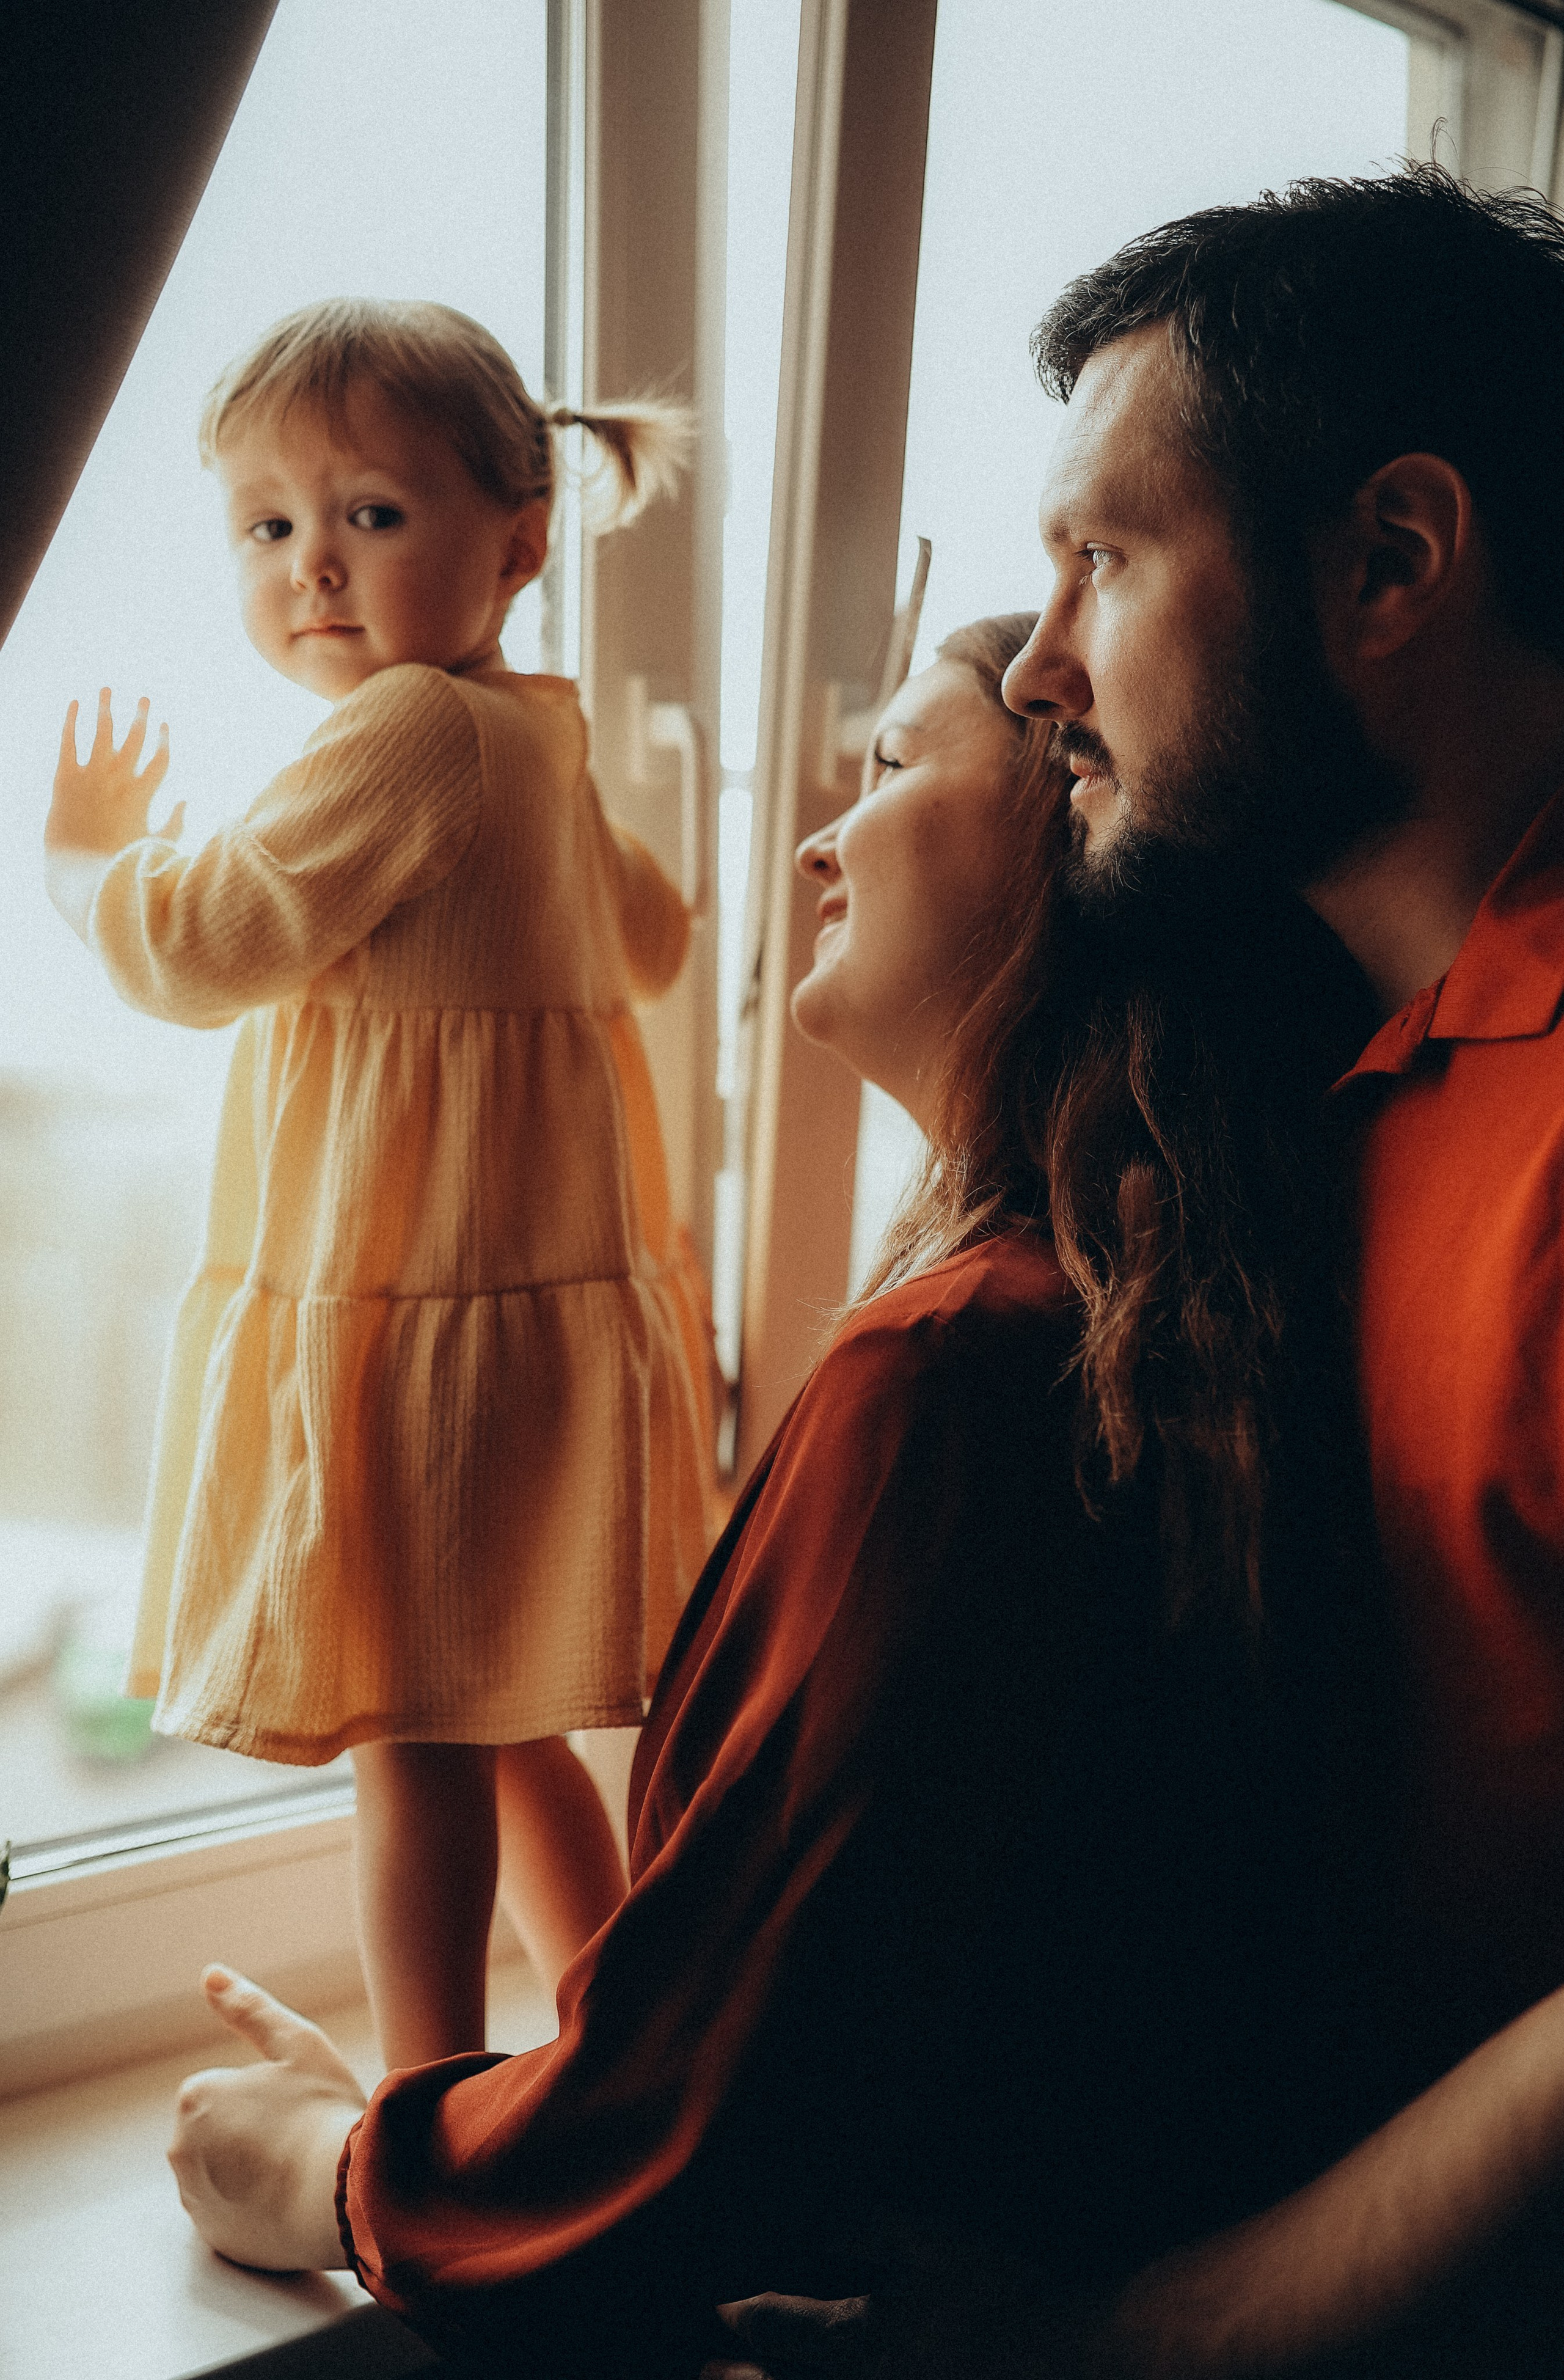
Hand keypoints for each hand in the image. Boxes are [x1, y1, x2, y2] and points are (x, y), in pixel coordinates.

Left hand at [48, 688, 182, 855]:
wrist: (77, 872)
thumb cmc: (118, 863)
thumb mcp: (155, 845)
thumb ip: (175, 823)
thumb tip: (186, 801)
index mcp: (142, 796)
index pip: (160, 758)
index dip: (163, 740)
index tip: (164, 725)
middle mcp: (118, 781)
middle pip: (134, 739)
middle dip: (141, 716)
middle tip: (144, 698)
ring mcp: (91, 777)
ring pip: (102, 732)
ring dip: (105, 707)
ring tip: (107, 689)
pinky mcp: (65, 779)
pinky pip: (68, 742)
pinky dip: (71, 720)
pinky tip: (75, 703)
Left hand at [167, 1966, 364, 2271]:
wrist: (344, 2197)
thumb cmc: (323, 2113)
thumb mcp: (297, 2043)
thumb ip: (249, 2007)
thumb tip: (210, 1973)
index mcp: (195, 2099)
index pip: (228, 2087)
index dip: (269, 2093)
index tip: (297, 2105)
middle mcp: (181, 2150)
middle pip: (223, 2128)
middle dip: (254, 2129)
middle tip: (300, 2135)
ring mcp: (195, 2199)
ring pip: (226, 2169)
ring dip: (253, 2167)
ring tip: (299, 2170)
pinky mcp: (214, 2238)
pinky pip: (231, 2211)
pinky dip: (254, 2206)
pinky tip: (290, 2201)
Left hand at [703, 2252, 1095, 2379]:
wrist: (1072, 2362)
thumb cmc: (1002, 2297)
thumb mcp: (932, 2242)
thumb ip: (866, 2226)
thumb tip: (816, 2218)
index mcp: (859, 2339)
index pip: (780, 2325)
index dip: (746, 2314)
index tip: (721, 2310)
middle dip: (741, 2378)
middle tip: (710, 2369)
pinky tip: (847, 2374)